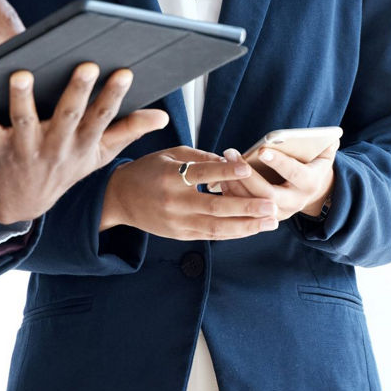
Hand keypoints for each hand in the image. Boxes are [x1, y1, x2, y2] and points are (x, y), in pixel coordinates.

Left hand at [0, 64, 169, 225]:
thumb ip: (128, 132)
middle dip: (77, 91)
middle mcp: (57, 146)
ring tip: (22, 74)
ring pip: (25, 122)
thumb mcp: (98, 155)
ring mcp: (27, 149)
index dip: (114, 96)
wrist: (21, 204)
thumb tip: (161, 115)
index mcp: (83, 144)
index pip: (102, 117)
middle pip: (68, 116)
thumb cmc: (64, 168)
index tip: (125, 72)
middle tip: (85, 65)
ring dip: (23, 99)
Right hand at [99, 148, 280, 239]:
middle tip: (271, 205)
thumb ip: (199, 156)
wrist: (120, 198)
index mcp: (170, 176)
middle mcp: (174, 201)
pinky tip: (251, 228)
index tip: (247, 170)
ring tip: (270, 222)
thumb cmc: (147, 171)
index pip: (202, 173)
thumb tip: (229, 161)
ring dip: (246, 226)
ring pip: (217, 227)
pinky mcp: (180, 234)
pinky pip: (210, 235)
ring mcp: (177, 221)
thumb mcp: (169, 154)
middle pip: (215, 206)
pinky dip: (232, 233)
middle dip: (246, 207)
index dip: (225, 172)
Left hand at [219, 143, 337, 219]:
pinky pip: (244, 211)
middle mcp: (294, 202)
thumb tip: (331, 135)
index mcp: (309, 184)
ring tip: (222, 162)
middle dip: (247, 174)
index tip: (262, 150)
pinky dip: (231, 195)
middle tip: (230, 153)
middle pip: (267, 193)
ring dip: (235, 184)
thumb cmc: (313, 167)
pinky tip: (220, 178)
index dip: (279, 162)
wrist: (313, 194)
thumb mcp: (324, 156)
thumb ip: (327, 144)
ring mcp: (278, 213)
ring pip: (252, 204)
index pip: (294, 173)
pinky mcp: (264, 218)